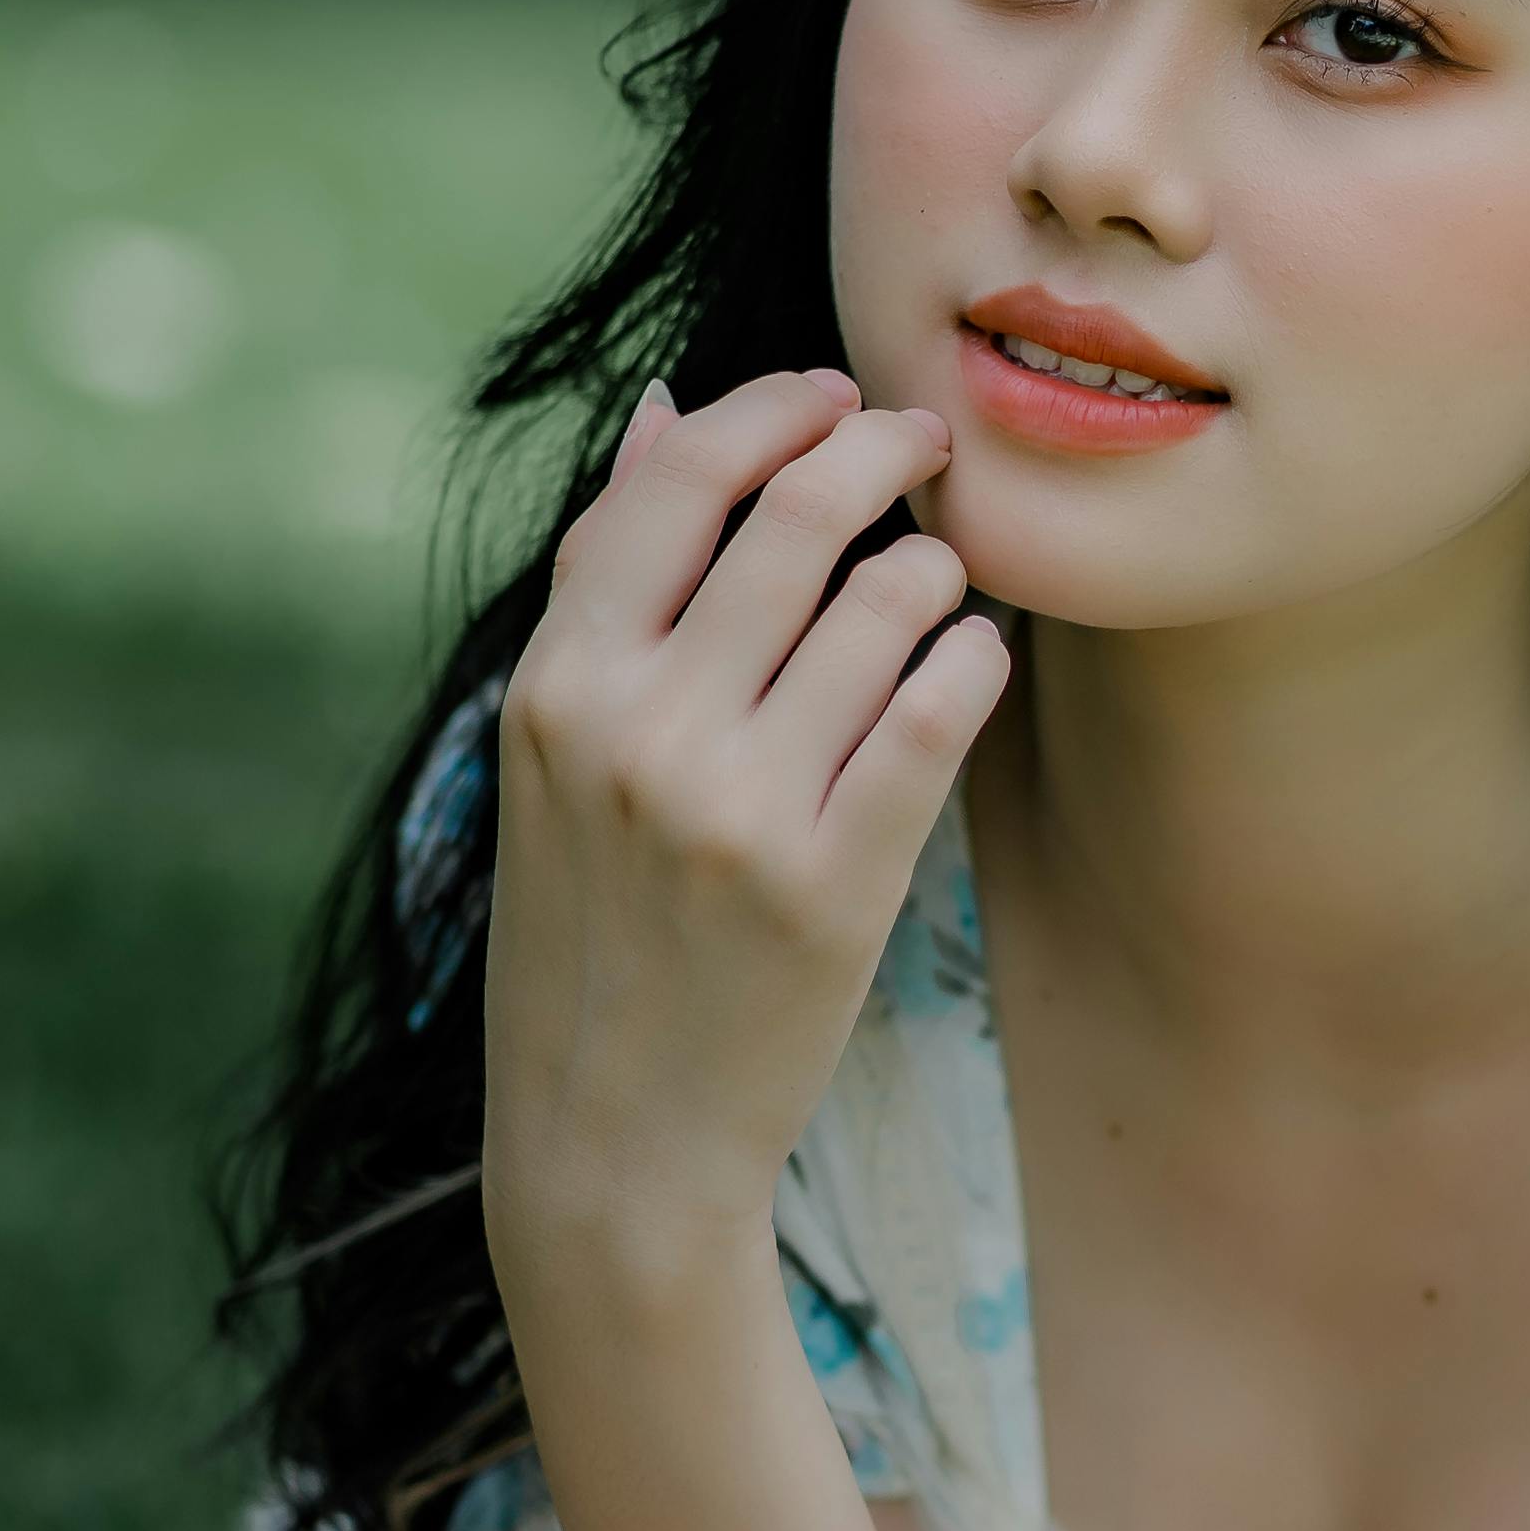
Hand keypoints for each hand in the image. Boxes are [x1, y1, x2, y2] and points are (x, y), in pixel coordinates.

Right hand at [485, 369, 1012, 1271]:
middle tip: (929, 443)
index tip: (832, 395)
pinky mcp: (833, 881)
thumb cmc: (592, 923)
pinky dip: (974, 656)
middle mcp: (638, 731)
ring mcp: (737, 807)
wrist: (612, 1135)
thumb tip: (668, 410)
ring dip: (935, 563)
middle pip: (796, 518)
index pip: (677, 482)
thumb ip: (611, 580)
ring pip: (885, 600)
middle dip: (882, 450)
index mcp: (558, 685)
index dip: (772, 413)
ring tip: (938, 579)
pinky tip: (971, 658)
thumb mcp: (555, 750)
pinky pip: (942, 708)